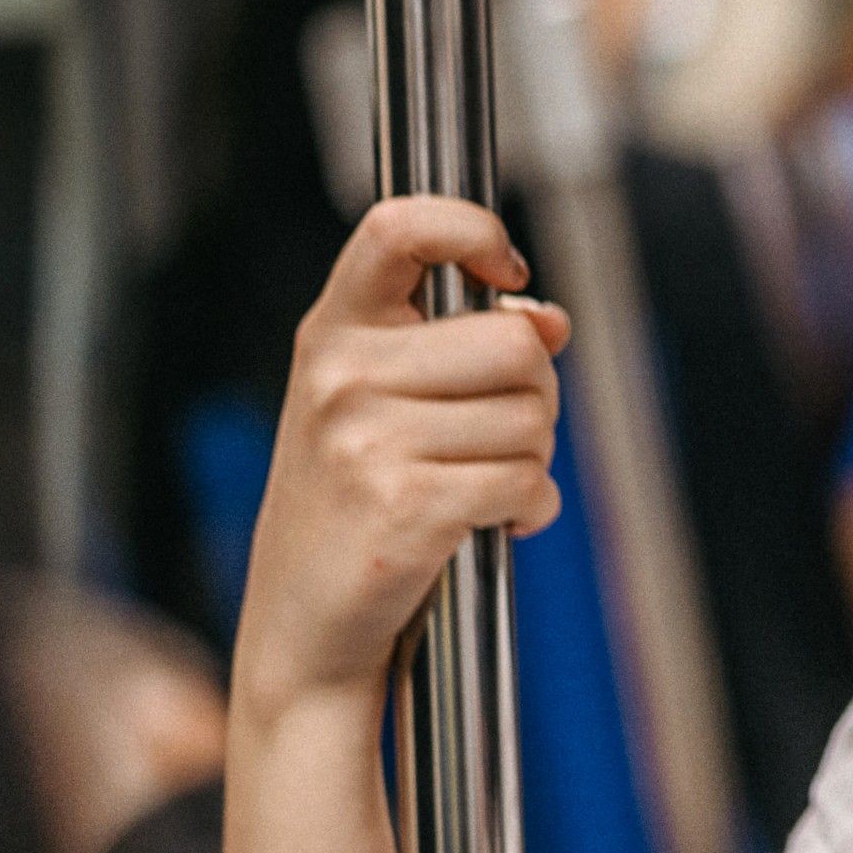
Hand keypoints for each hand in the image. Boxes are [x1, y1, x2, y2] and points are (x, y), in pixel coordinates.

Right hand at [233, 198, 568, 724]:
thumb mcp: (385, 405)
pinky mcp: (405, 505)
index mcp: (334, 332)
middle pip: (516, 343)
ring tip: (478, 484)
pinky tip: (490, 523)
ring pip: (533, 415)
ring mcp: (366, 440)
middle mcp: (342, 375)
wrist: (305, 624)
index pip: (400, 228)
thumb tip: (548, 318)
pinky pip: (526, 480)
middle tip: (498, 434)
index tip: (505, 270)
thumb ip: (461, 346)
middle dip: (536, 394)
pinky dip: (529, 508)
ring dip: (533, 458)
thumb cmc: (354, 506)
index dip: (471, 229)